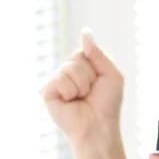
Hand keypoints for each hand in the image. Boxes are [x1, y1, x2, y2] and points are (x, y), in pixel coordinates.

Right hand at [40, 27, 124, 142]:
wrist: (99, 126)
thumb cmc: (107, 103)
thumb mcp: (111, 74)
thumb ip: (98, 53)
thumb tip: (85, 32)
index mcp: (82, 65)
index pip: (86, 49)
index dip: (96, 64)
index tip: (100, 80)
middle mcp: (67, 71)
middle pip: (77, 57)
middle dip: (90, 75)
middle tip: (90, 92)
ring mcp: (57, 81)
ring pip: (69, 68)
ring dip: (81, 84)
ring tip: (81, 97)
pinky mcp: (47, 91)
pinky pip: (59, 79)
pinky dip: (70, 91)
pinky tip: (70, 101)